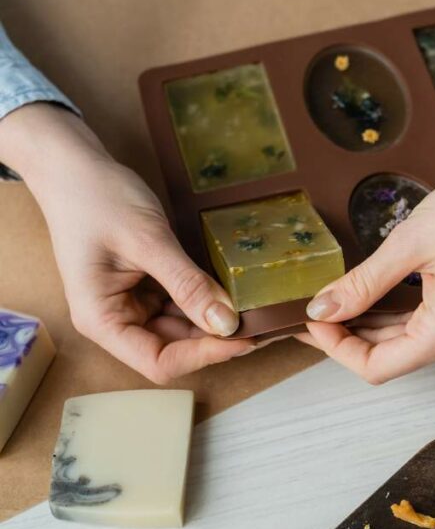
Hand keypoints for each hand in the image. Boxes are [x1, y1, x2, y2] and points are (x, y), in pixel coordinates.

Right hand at [0, 104, 253, 382]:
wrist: (74, 166)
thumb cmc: (98, 199)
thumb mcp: (148, 242)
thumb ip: (188, 284)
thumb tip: (227, 324)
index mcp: (102, 320)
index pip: (160, 362)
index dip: (204, 356)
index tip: (245, 338)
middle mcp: (116, 321)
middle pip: (176, 349)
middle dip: (218, 340)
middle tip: (265, 324)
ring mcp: (132, 305)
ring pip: (184, 329)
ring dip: (217, 322)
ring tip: (258, 311)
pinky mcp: (147, 288)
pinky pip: (183, 305)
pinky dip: (208, 301)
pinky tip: (237, 293)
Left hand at [299, 103, 434, 383]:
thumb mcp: (409, 243)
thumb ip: (363, 284)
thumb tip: (323, 309)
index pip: (377, 367)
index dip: (337, 348)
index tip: (311, 319)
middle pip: (396, 357)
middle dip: (352, 335)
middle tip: (315, 308)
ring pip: (415, 343)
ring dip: (377, 326)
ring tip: (341, 300)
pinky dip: (405, 318)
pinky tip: (378, 298)